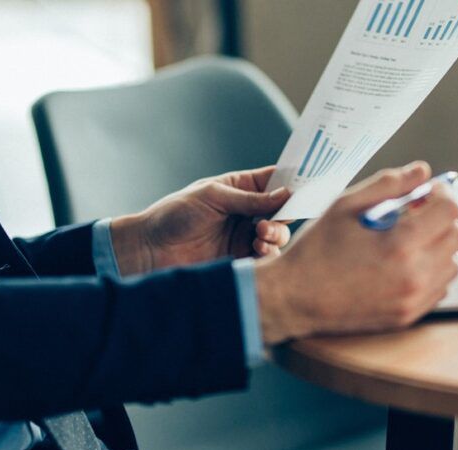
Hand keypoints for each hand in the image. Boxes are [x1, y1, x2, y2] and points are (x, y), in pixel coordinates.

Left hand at [110, 166, 292, 275]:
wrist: (150, 249)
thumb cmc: (174, 214)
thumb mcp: (213, 197)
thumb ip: (250, 199)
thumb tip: (285, 195)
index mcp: (240, 189)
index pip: (274, 182)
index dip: (292, 183)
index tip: (307, 186)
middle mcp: (246, 212)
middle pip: (282, 211)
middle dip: (285, 214)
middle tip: (272, 219)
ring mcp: (245, 236)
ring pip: (278, 235)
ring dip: (276, 234)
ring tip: (261, 235)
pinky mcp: (241, 259)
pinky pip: (266, 257)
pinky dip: (269, 253)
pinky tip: (259, 249)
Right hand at [254, 161, 457, 343]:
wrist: (295, 298)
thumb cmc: (317, 249)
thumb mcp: (346, 205)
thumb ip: (388, 184)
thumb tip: (422, 171)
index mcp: (401, 244)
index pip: (450, 210)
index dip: (442, 194)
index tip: (426, 192)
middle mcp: (414, 275)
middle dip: (442, 219)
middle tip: (415, 214)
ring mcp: (414, 300)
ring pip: (452, 263)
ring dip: (437, 246)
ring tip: (406, 241)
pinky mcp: (409, 316)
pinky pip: (439, 287)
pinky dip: (430, 271)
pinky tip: (402, 264)